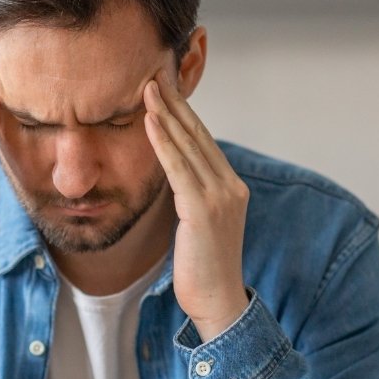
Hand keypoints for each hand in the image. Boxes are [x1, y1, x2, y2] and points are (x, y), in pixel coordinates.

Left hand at [143, 69, 249, 341]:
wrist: (219, 304)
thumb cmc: (202, 270)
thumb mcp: (198, 225)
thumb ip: (190, 197)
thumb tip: (172, 177)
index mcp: (231, 187)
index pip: (204, 141)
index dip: (183, 113)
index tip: (164, 89)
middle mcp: (231, 186)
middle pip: (199, 134)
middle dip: (176, 103)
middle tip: (154, 73)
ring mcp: (221, 196)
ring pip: (189, 145)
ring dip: (166, 113)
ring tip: (147, 87)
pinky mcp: (204, 209)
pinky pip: (179, 167)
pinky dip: (164, 141)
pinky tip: (150, 120)